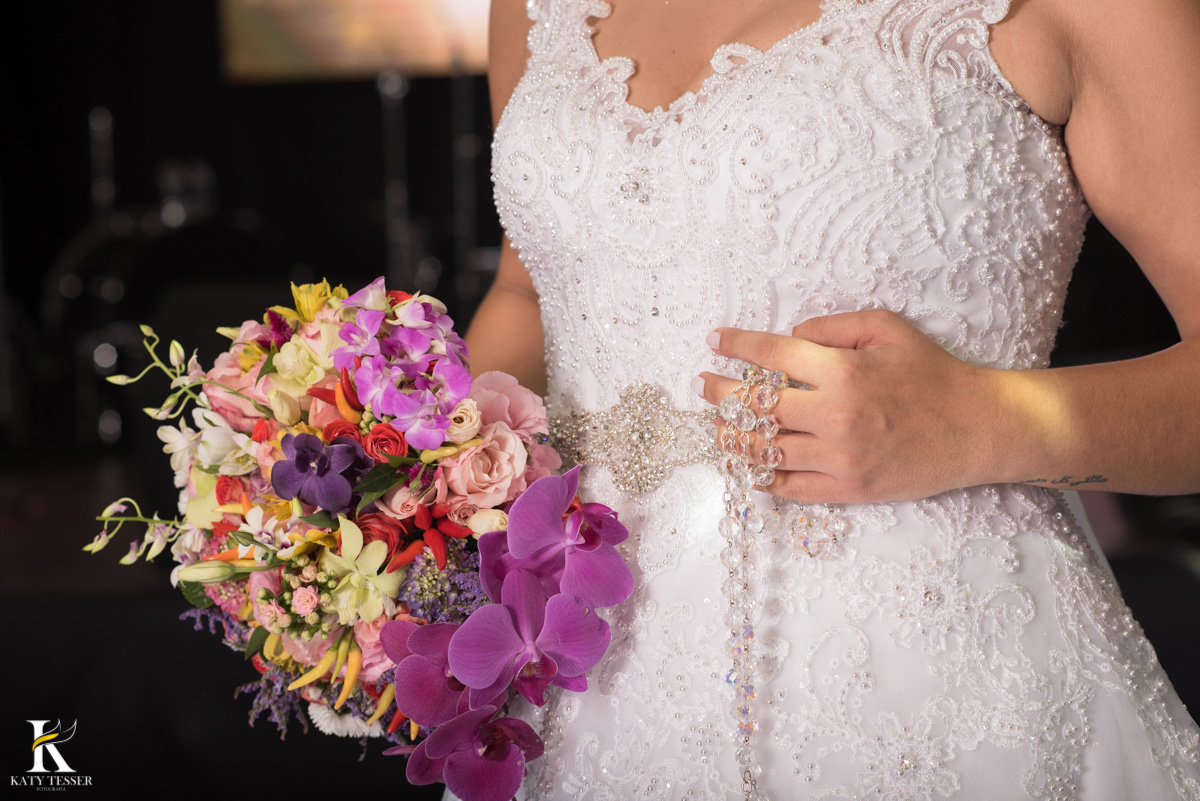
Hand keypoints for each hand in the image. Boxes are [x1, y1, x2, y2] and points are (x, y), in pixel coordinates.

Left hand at [695, 310, 1000, 503]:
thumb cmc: (933, 373)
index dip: (736, 345)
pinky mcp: (847, 489)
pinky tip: (744, 462)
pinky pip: (787, 486)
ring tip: (716, 426)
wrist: (977, 428)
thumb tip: (792, 334)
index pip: (772, 354)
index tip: (715, 341)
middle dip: (720, 393)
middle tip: (705, 385)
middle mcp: (834, 415)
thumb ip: (834, 325)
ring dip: (731, 437)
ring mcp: (838, 457)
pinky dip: (760, 474)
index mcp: (842, 370)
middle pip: (756, 406)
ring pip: (763, 449)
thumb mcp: (888, 328)